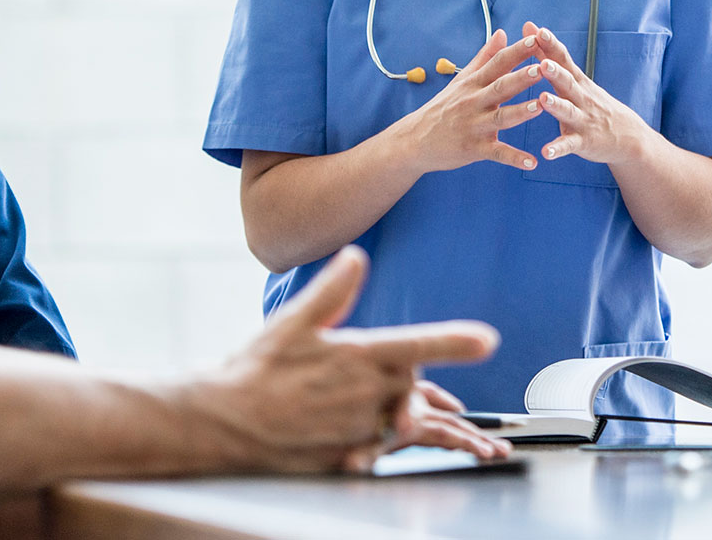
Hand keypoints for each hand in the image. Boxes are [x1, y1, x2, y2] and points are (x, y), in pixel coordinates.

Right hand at [203, 247, 499, 472]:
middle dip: (400, 373)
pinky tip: (342, 426)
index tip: (488, 340)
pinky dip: (373, 435)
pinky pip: (380, 445)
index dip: (455, 342)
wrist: (223, 423)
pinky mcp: (351, 456)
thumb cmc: (256, 370)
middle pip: (410, 380)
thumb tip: (356, 255)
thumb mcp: (292, 322)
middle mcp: (365, 395)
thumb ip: (331, 292)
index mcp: (357, 357)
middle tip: (355, 369)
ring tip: (347, 400)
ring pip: (398, 414)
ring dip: (388, 406)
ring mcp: (359, 429)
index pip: (416, 345)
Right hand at [396, 29, 546, 173]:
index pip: (497, 63)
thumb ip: (485, 57)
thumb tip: (501, 32)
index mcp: (474, 83)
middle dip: (521, 77)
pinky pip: (497, 153)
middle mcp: (473, 102)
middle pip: (500, 87)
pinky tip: (532, 162)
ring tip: (540, 106)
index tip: (535, 38)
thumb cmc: (443, 107)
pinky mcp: (473, 149)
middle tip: (542, 68)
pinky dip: (514, 158)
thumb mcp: (462, 80)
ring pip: (500, 118)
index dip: (516, 51)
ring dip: (520, 112)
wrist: (414, 140)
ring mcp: (474, 126)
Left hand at [525, 22, 650, 165]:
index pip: (563, 59)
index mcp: (576, 81)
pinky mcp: (583, 142)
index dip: (551, 45)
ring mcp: (583, 120)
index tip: (538, 31)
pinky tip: (545, 153)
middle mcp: (581, 97)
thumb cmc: (593, 103)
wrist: (628, 137)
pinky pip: (569, 145)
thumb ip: (549, 55)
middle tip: (543, 63)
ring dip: (556, 105)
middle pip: (568, 82)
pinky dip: (557, 149)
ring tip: (543, 99)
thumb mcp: (575, 79)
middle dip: (555, 72)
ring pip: (568, 111)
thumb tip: (532, 28)